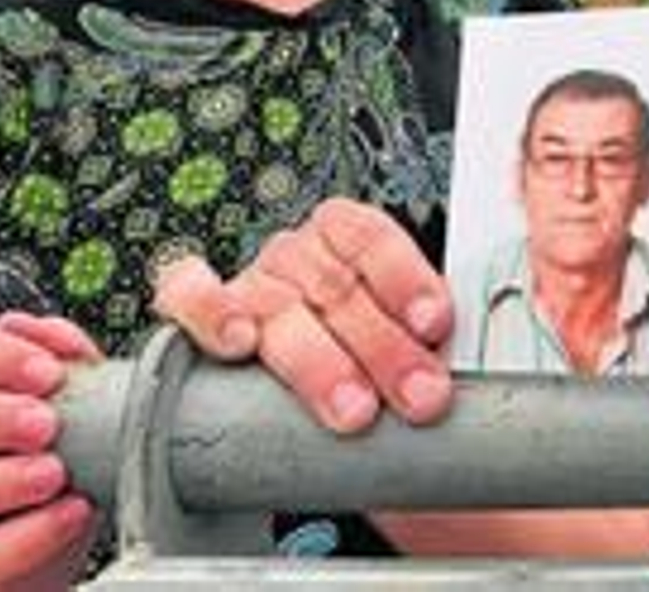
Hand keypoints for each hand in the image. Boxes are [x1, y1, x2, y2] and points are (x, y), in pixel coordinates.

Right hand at [152, 197, 452, 433]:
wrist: (318, 394)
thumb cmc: (366, 359)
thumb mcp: (406, 341)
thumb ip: (428, 340)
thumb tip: (459, 369)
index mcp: (347, 239)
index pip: (373, 238)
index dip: (406, 278)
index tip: (436, 324)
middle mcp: (297, 255)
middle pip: (337, 287)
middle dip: (384, 348)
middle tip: (421, 397)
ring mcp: (250, 284)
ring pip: (279, 308)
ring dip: (320, 362)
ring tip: (355, 410)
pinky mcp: (199, 315)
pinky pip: (189, 296)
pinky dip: (212, 314)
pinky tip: (240, 343)